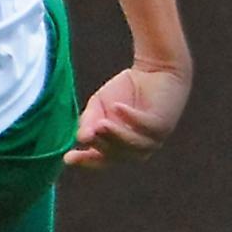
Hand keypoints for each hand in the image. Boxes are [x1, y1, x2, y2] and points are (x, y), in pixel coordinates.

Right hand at [67, 60, 190, 167]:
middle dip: (101, 144)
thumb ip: (89, 120)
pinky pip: (146, 125)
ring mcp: (152, 138)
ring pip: (133, 144)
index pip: (102, 160)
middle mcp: (137, 148)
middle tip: (87, 133)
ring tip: (101, 124)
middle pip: (116, 154)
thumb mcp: (100, 105)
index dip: (86, 161)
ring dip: (117, 135)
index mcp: (120, 147)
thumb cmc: (126, 90)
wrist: (155, 69)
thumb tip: (80, 138)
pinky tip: (118, 107)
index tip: (68, 158)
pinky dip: (131, 117)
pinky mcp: (163, 123)